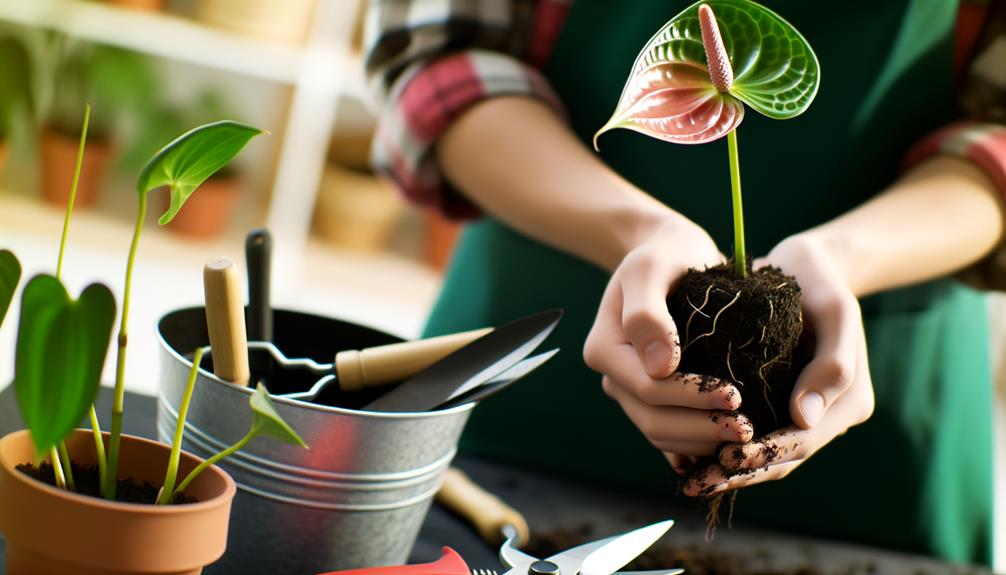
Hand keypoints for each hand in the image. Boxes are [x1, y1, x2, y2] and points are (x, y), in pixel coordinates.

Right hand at [583, 217, 754, 471]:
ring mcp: (631, 388)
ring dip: (701, 442)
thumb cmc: (665, 253)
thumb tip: (659, 367)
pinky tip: (722, 451)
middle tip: (749, 429)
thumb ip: (646, 311)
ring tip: (745, 438)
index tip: (736, 397)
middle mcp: (613, 375)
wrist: (671, 253)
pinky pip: (670, 432)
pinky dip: (694, 445)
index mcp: (605, 349)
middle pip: (653, 419)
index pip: (648, 388)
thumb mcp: (651, 268)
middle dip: (700, 429)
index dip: (691, 398)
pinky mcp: (654, 396)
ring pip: (661, 433)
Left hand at [682, 234, 875, 495]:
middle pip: (782, 458)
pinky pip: (752, 434)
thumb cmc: (821, 280)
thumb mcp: (834, 310)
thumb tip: (803, 419)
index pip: (802, 441)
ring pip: (765, 454)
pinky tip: (689, 455)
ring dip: (729, 471)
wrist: (807, 263)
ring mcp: (800, 409)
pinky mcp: (775, 400)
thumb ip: (832, 362)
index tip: (726, 460)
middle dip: (740, 473)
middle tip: (698, 482)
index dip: (764, 455)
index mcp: (848, 401)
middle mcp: (826, 414)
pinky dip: (724, 447)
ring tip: (691, 480)